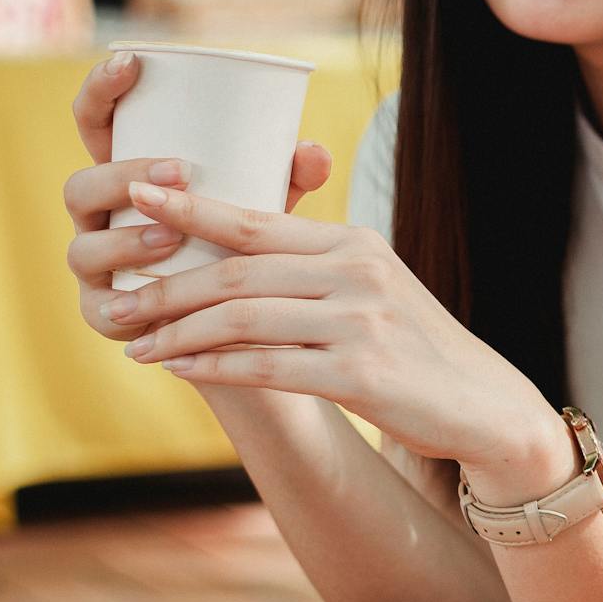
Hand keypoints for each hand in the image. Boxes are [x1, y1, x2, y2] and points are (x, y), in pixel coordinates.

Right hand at [64, 51, 331, 342]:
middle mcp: (101, 218)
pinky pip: (98, 309)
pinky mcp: (106, 314)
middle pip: (81, 187)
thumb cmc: (247, 246)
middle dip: (122, 176)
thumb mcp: (268, 204)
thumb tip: (313, 150)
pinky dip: (120, 304)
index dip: (101, 91)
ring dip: (124, 240)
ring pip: (83, 247)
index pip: (97, 124)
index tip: (131, 63)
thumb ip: (291, 177)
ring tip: (172, 238)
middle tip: (179, 172)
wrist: (243, 326)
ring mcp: (97, 266)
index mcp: (129, 176)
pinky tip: (139, 304)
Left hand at [102, 182, 567, 482]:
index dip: (192, 208)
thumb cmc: (418, 351)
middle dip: (167, 285)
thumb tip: (237, 262)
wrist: (484, 406)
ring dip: (178, 331)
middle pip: (238, 271)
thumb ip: (317, 271)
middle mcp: (357, 272)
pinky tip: (181, 369)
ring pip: (243, 318)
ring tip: (137, 345)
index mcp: (356, 243)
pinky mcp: (360, 374)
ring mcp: (360, 322)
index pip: (258, 221)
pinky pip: (266, 366)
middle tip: (118, 299)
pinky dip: (214, 367)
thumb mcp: (375, 292)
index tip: (137, 196)